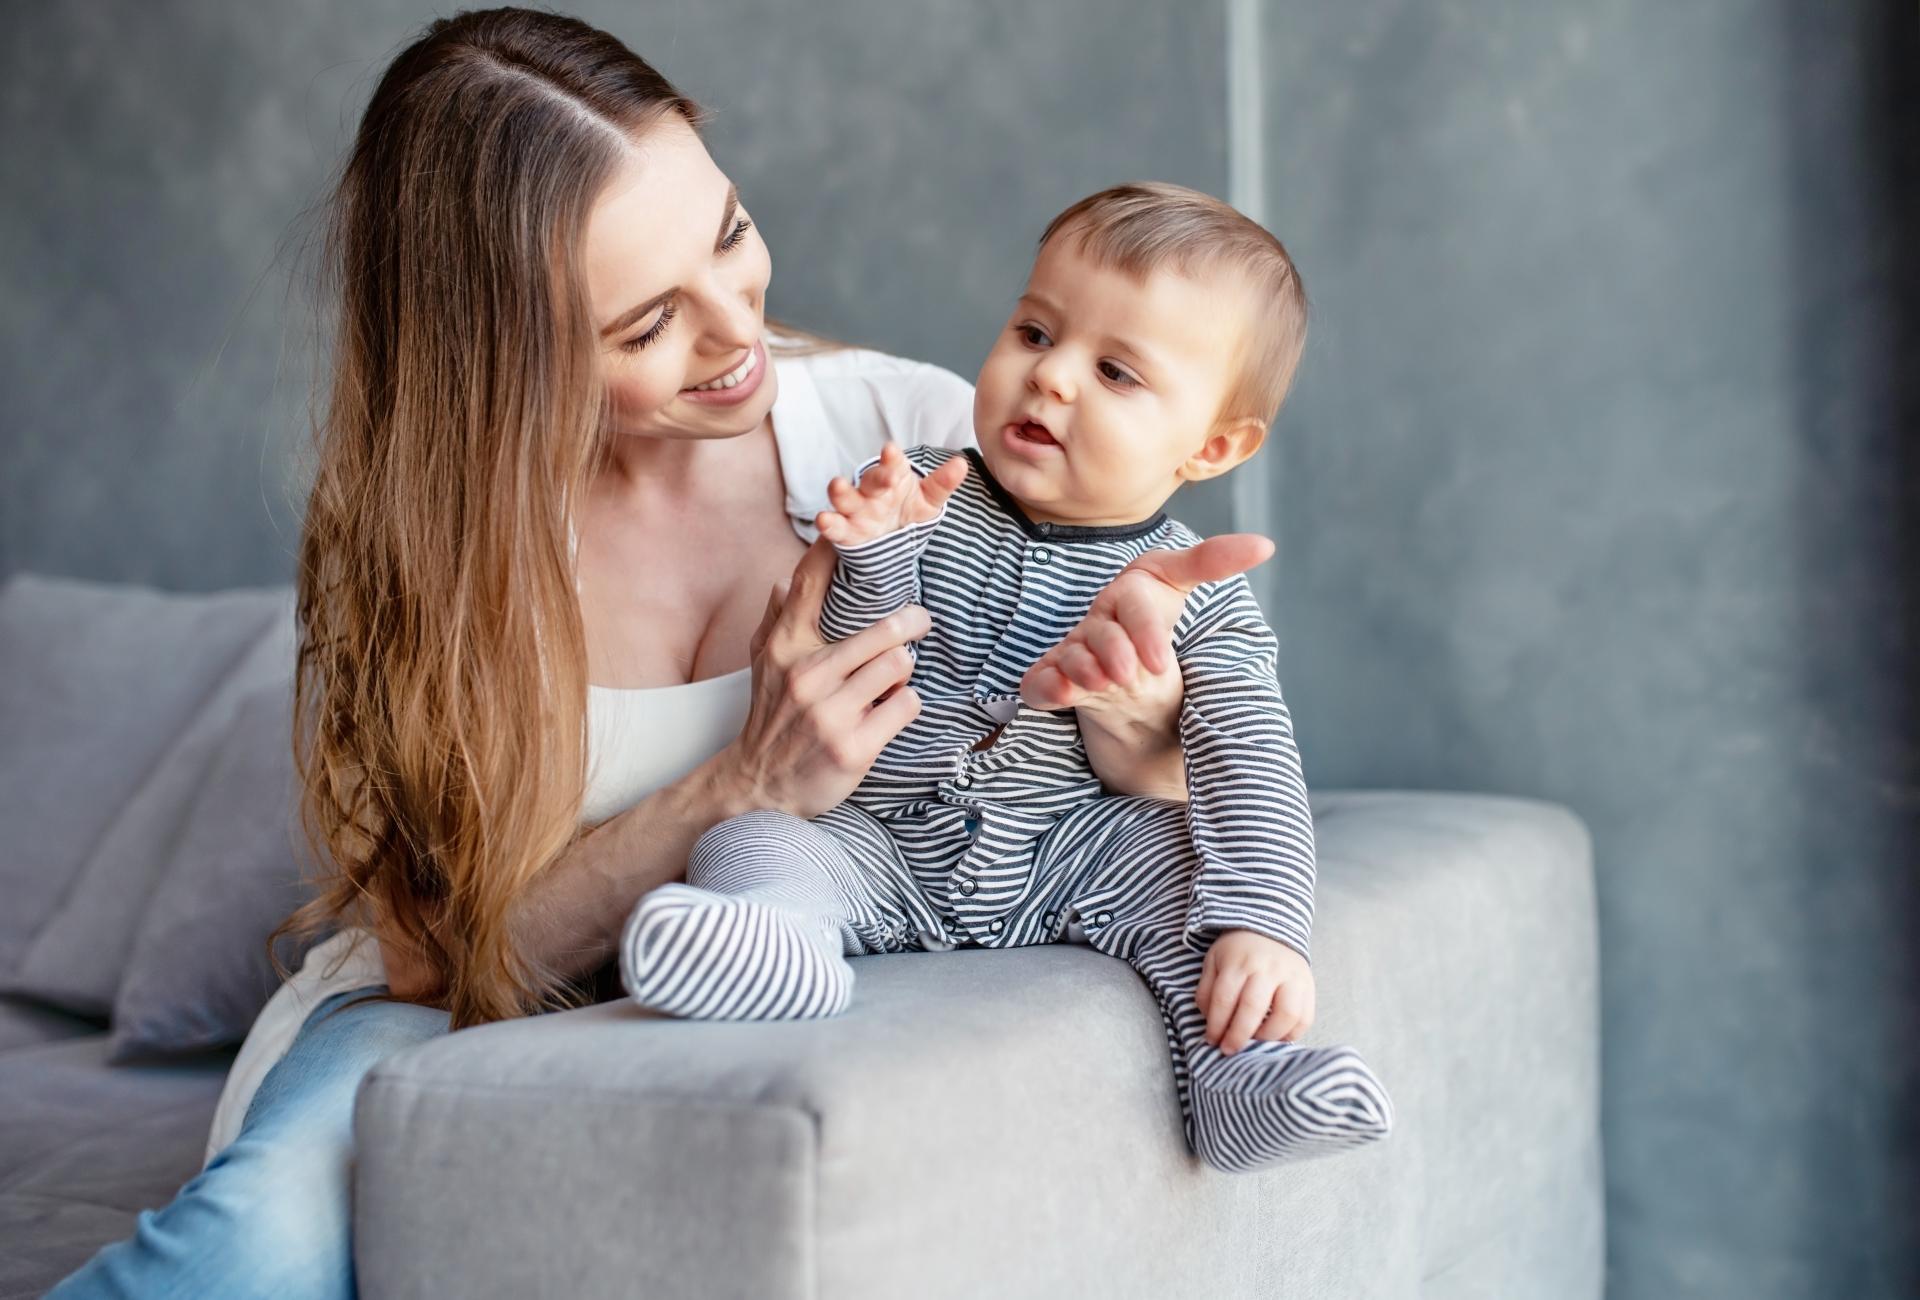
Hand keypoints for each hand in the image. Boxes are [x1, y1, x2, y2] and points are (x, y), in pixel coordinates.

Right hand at [712, 536, 928, 818]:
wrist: (758, 787)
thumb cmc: (769, 718)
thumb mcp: (764, 665)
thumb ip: (777, 620)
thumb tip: (786, 579)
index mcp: (785, 649)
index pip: (810, 586)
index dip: (835, 551)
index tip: (860, 532)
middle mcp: (807, 676)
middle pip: (883, 631)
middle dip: (910, 623)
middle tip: (920, 621)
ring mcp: (831, 713)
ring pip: (899, 666)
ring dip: (905, 670)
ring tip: (897, 676)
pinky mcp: (854, 747)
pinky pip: (906, 706)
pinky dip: (906, 705)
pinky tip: (892, 708)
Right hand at [814, 442, 967, 545]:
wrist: (890, 539)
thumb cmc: (907, 509)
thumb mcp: (928, 499)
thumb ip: (942, 483)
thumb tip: (962, 464)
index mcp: (893, 477)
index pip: (894, 464)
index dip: (893, 458)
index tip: (892, 450)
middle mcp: (872, 490)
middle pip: (872, 480)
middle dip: (878, 476)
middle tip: (887, 474)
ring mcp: (856, 509)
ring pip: (846, 498)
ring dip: (840, 491)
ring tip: (836, 484)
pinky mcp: (845, 531)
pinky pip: (835, 527)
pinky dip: (829, 523)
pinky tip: (823, 520)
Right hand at [1019, 533, 1275, 713]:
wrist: (1125, 658)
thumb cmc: (1151, 611)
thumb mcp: (1178, 581)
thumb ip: (1213, 561)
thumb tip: (1265, 545)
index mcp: (1127, 595)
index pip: (1135, 606)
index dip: (1145, 632)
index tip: (1161, 661)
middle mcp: (1097, 621)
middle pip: (1101, 634)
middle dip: (1113, 652)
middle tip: (1129, 674)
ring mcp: (1074, 651)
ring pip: (1072, 658)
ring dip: (1082, 670)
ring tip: (1101, 684)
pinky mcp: (1053, 677)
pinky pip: (1041, 682)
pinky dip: (1046, 687)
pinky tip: (1059, 695)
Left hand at [1195, 929, 1315, 1054]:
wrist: (1271, 930)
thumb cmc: (1238, 952)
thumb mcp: (1214, 962)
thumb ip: (1208, 992)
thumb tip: (1212, 1025)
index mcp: (1239, 961)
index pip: (1225, 999)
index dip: (1216, 1025)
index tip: (1211, 1040)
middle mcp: (1267, 968)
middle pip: (1253, 1008)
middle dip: (1238, 1036)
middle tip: (1229, 1049)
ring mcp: (1292, 977)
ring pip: (1286, 1014)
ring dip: (1268, 1036)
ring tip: (1254, 1041)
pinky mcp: (1309, 987)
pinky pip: (1305, 1018)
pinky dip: (1291, 1034)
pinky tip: (1275, 1037)